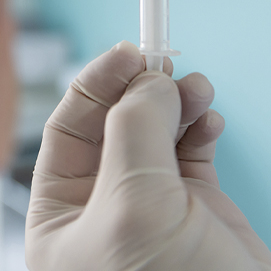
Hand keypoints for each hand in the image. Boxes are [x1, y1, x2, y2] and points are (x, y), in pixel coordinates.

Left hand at [26, 41, 270, 270]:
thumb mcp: (136, 203)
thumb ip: (136, 129)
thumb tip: (149, 79)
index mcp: (59, 220)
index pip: (66, 132)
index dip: (96, 85)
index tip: (129, 50)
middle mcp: (99, 211)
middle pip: (111, 127)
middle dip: (139, 91)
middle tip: (167, 60)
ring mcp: (149, 210)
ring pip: (154, 134)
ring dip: (175, 103)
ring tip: (199, 86)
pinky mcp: (196, 213)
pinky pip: (190, 153)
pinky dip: (200, 128)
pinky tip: (211, 117)